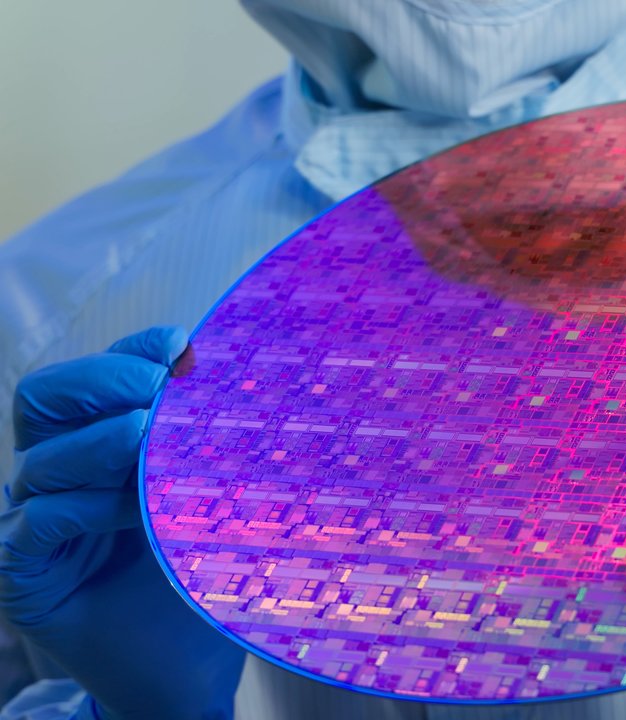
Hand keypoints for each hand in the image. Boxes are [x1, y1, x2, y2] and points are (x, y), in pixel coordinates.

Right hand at [0, 327, 244, 719]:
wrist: (190, 671)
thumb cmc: (203, 579)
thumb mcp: (205, 496)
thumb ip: (196, 442)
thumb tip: (209, 370)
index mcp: (100, 448)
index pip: (97, 377)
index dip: (133, 351)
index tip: (186, 347)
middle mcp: (59, 477)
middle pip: (45, 398)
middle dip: (101, 379)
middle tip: (157, 386)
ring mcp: (33, 524)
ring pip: (42, 457)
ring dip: (99, 442)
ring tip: (145, 438)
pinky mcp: (22, 574)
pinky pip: (36, 521)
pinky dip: (81, 505)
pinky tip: (128, 508)